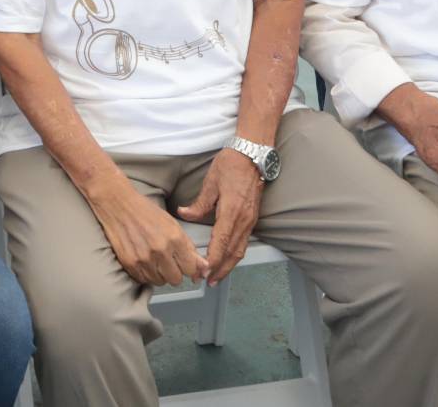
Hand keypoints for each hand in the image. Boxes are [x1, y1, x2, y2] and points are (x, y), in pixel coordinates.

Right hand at [88, 179, 207, 287]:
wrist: (118, 204)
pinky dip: (146, 274)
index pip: (191, 269)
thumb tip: (204, 267)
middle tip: (169, 262)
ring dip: (160, 274)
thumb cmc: (146, 212)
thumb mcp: (173, 224)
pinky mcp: (130, 263)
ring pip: (160, 282)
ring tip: (154, 260)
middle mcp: (160, 250)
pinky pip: (144, 280)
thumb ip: (189, 247)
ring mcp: (144, 258)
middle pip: (176, 279)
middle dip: (175, 272)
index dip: (190, 268)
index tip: (185, 265)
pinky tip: (144, 261)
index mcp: (174, 238)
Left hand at [175, 148, 262, 281]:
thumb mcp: (211, 182)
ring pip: (240, 250)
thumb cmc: (231, 164)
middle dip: (220, 269)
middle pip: (233, 252)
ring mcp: (250, 220)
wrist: (253, 154)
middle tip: (208, 282)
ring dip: (229, 265)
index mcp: (232, 210)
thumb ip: (199, 203)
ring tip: (217, 277)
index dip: (213, 260)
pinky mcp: (253, 218)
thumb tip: (184, 214)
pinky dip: (235, 254)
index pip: (222, 242)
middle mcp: (244, 219)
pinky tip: (228, 260)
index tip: (203, 272)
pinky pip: (244, 242)